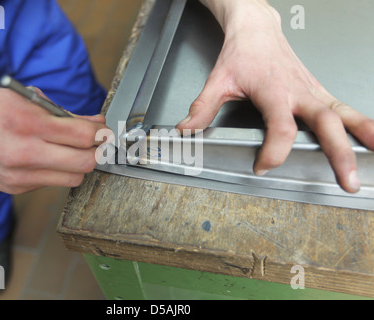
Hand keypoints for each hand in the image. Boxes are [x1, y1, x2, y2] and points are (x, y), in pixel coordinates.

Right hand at [0, 80, 108, 193]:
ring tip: (73, 151)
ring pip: (72, 178)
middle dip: (97, 152)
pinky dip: (56, 171)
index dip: (100, 133)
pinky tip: (47, 158)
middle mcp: (23, 153)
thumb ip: (63, 112)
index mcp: (27, 123)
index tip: (103, 131)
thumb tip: (94, 123)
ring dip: (79, 165)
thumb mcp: (25, 98)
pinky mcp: (14, 188)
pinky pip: (51, 183)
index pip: (82, 136)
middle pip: (84, 163)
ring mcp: (19, 175)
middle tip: (97, 144)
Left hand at [177, 0, 373, 192]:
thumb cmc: (241, 54)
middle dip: (338, 153)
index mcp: (273, 90)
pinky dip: (361, 123)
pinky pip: (344, 108)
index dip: (274, 151)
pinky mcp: (319, 91)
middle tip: (346, 179)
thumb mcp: (218, 80)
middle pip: (325, 123)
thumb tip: (186, 129)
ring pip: (344, 114)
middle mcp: (298, 92)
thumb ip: (203, 107)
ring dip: (361, 136)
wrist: (257, 30)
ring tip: (373, 157)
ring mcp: (312, 91)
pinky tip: (371, 137)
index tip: (262, 165)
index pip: (281, 126)